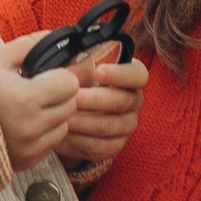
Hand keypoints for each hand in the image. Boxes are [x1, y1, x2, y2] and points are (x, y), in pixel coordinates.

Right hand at [0, 23, 79, 168]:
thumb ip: (29, 45)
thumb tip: (57, 36)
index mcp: (26, 99)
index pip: (70, 84)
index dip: (61, 75)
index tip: (47, 75)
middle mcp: (31, 127)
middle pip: (70, 105)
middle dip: (58, 95)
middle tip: (36, 90)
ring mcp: (29, 148)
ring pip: (64, 126)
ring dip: (53, 116)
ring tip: (27, 108)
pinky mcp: (25, 162)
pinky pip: (50, 145)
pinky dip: (43, 134)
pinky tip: (21, 125)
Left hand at [62, 50, 145, 187]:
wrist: (65, 116)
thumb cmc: (72, 84)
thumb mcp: (73, 68)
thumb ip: (77, 59)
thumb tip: (75, 54)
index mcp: (129, 77)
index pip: (138, 74)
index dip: (120, 74)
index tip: (98, 71)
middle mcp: (133, 101)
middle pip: (122, 101)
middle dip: (96, 99)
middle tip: (74, 98)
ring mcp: (126, 125)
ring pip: (110, 126)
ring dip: (84, 122)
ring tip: (62, 116)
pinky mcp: (114, 146)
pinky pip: (100, 146)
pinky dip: (80, 140)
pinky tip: (63, 133)